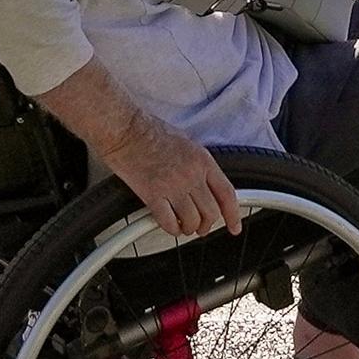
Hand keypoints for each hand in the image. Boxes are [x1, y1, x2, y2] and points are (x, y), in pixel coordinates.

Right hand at [103, 116, 240, 241]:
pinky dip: (171, 229)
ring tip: (182, 226)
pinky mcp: (152, 195)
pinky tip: (169, 225)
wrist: (125, 129)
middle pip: (211, 213)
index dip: (233, 215)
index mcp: (202, 160)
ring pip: (192, 221)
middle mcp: (191, 175)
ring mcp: (172, 186)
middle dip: (206, 225)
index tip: (234, 227)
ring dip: (188, 228)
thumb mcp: (186, 142)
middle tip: (200, 227)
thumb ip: (199, 164)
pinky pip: (169, 222)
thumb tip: (205, 184)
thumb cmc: (150, 131)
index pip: (226, 194)